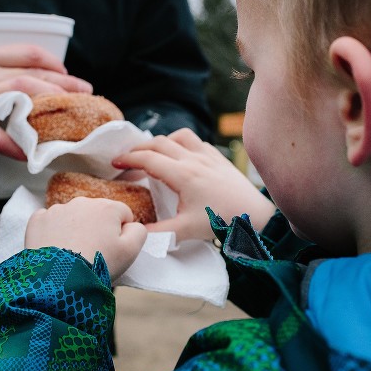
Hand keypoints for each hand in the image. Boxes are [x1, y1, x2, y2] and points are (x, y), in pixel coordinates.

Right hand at [0, 44, 92, 158]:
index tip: (70, 74)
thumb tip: (32, 82)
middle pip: (29, 75)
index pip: (27, 52)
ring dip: (48, 108)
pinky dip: (17, 145)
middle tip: (85, 94)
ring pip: (18, 97)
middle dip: (63, 85)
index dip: (55, 63)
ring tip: (69, 119)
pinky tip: (33, 154)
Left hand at [25, 197, 147, 280]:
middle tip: (93, 253)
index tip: (113, 250)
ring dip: (75, 230)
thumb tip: (131, 224)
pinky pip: (49, 222)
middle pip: (96, 214)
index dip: (120, 233)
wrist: (59, 280)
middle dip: (96, 229)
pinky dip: (53, 232)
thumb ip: (139, 231)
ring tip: (73, 254)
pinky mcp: (38, 220)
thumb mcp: (130, 251)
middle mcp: (81, 202)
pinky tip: (55, 249)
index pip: (122, 214)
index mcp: (107, 207)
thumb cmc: (98, 265)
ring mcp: (57, 209)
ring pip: (72, 217)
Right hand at [112, 128, 275, 240]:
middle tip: (125, 160)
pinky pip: (196, 141)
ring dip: (161, 142)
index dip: (128, 159)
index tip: (114, 164)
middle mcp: (194, 159)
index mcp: (183, 175)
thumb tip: (135, 234)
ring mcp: (208, 156)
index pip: (148, 159)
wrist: (257, 216)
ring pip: (178, 136)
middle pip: (158, 143)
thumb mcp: (186, 230)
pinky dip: (182, 144)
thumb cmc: (222, 222)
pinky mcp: (219, 157)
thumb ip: (158, 233)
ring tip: (151, 155)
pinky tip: (180, 156)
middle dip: (138, 149)